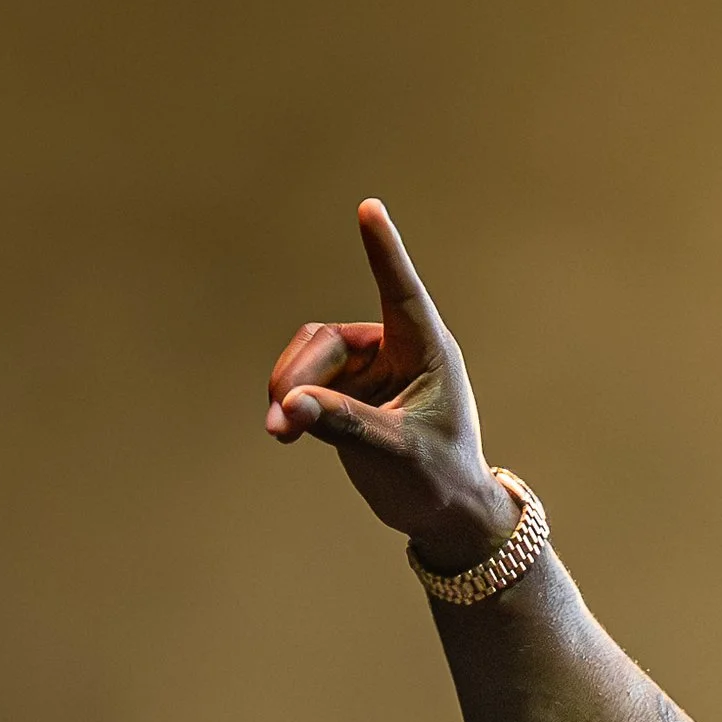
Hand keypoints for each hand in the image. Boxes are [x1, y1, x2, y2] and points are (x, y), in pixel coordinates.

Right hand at [265, 201, 512, 567]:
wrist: (441, 512)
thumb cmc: (438, 477)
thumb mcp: (396, 451)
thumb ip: (345, 425)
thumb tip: (289, 404)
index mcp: (427, 352)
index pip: (401, 292)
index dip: (384, 251)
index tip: (370, 209)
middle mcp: (396, 351)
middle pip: (329, 341)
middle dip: (299, 378)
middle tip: (282, 420)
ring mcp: (367, 370)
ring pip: (309, 359)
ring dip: (288, 390)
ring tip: (280, 432)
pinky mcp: (345, 392)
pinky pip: (302, 383)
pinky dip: (289, 402)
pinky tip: (285, 430)